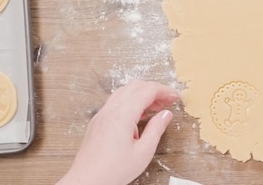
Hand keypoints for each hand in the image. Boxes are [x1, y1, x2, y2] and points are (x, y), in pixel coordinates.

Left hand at [57, 80, 179, 184]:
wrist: (86, 181)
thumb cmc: (112, 171)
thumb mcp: (143, 152)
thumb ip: (156, 129)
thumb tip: (166, 115)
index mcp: (123, 114)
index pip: (147, 90)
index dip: (164, 91)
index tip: (175, 97)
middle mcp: (110, 110)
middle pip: (135, 86)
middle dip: (154, 90)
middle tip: (168, 100)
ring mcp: (102, 115)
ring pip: (124, 92)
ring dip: (142, 94)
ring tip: (155, 107)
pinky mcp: (97, 122)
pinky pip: (116, 102)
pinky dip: (130, 101)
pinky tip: (138, 115)